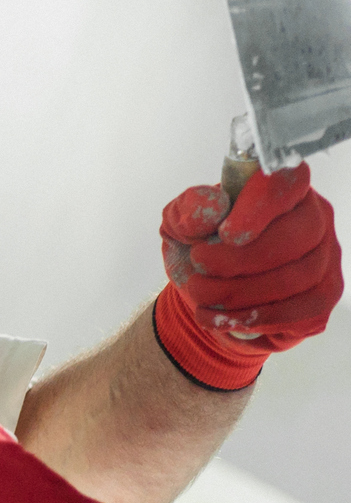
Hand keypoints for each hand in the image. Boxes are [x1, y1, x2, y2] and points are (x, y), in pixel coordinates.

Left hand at [155, 163, 342, 388]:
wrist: (205, 293)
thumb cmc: (198, 247)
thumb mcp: (178, 224)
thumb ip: (188, 209)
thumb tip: (215, 205)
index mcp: (280, 188)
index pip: (285, 184)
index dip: (259, 207)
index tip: (225, 233)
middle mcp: (313, 218)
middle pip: (296, 237)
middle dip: (241, 259)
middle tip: (199, 265)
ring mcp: (325, 258)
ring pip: (299, 278)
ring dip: (243, 292)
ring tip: (200, 294)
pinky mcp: (323, 295)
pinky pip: (304, 311)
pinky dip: (258, 318)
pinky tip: (221, 319)